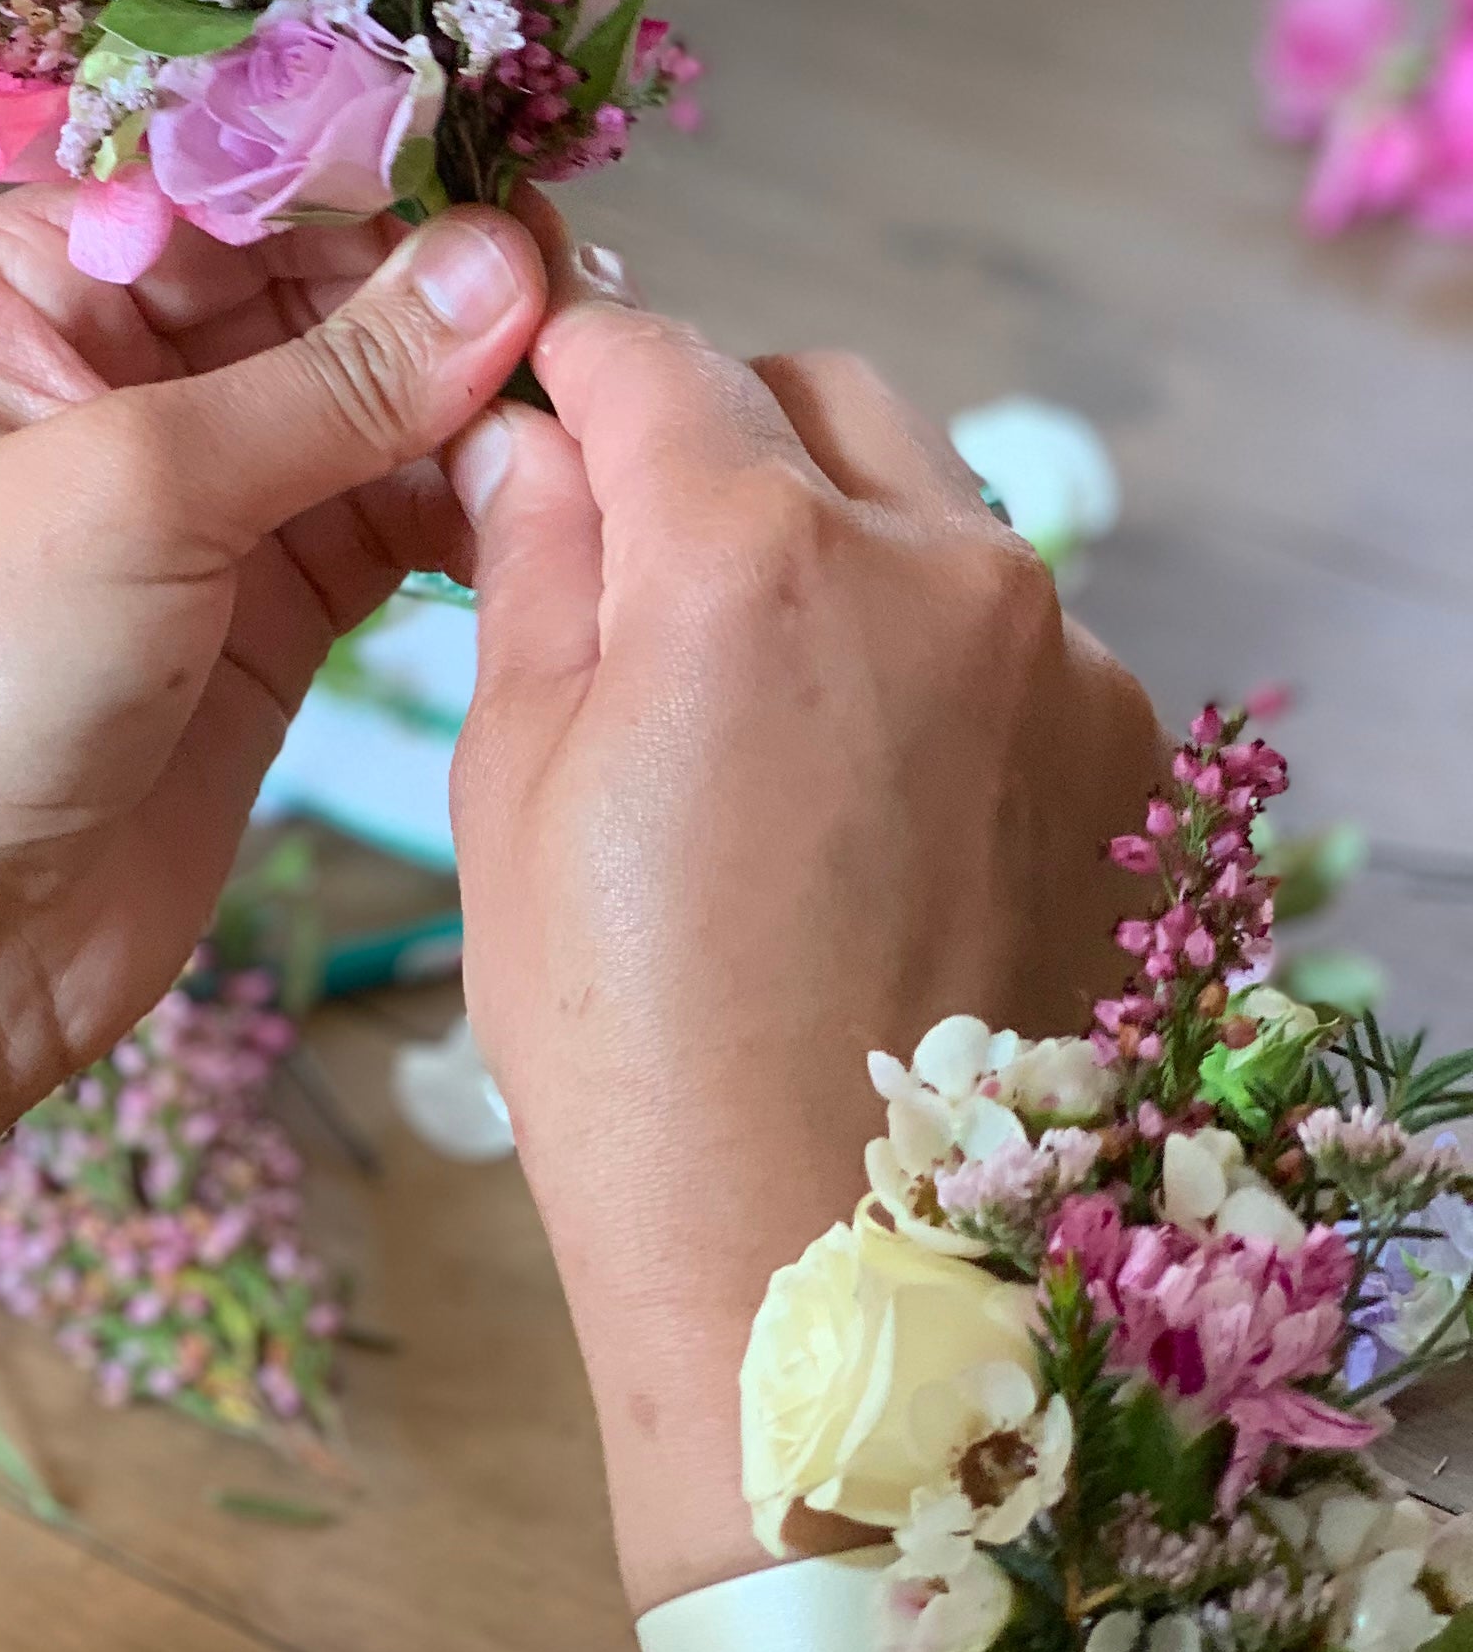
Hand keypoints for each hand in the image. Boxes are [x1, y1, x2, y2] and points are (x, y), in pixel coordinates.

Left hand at [0, 191, 546, 1369]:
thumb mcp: (130, 493)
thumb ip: (331, 378)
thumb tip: (502, 259)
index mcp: (7, 290)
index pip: (215, 177)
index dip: (363, 170)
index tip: (512, 177)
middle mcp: (93, 369)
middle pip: (306, 276)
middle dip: (438, 279)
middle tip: (581, 286)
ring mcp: (183, 497)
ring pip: (364, 395)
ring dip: (470, 387)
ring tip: (591, 375)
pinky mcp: (256, 611)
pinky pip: (386, 513)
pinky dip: (467, 495)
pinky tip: (552, 476)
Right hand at [448, 261, 1161, 1613]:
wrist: (841, 1297)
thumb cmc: (634, 1059)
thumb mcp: (515, 792)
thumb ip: (533, 570)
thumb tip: (532, 446)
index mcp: (753, 560)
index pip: (649, 354)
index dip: (567, 365)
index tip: (528, 402)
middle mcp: (940, 571)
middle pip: (810, 396)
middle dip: (712, 432)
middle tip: (628, 545)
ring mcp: (1063, 666)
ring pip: (926, 512)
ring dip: (830, 543)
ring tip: (748, 703)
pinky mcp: (1137, 763)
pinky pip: (1010, 637)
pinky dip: (925, 660)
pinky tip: (856, 803)